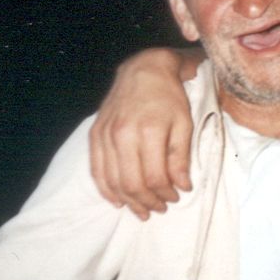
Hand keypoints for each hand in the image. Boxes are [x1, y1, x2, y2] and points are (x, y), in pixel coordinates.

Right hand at [89, 49, 194, 219]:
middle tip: (160, 208)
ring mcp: (105, 135)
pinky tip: (117, 200)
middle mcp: (122, 134)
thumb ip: (181, 157)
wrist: (144, 69)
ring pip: (113, 181)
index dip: (165, 193)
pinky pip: (96, 170)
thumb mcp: (184, 123)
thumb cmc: (169, 97)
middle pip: (132, 183)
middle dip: (148, 202)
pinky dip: (106, 189)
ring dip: (128, 201)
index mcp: (148, 131)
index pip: (154, 177)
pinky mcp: (95, 134)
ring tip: (142, 210)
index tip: (175, 197)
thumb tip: (182, 186)